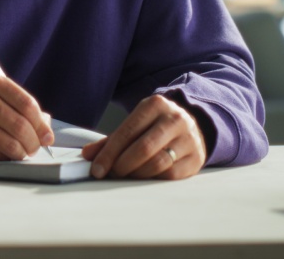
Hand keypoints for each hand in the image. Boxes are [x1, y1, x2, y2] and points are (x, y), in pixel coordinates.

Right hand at [0, 73, 53, 160]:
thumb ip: (19, 108)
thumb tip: (46, 130)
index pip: (27, 103)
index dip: (41, 123)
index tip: (47, 135)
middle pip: (21, 124)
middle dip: (34, 141)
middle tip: (36, 147)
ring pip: (12, 142)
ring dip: (23, 152)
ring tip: (23, 152)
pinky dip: (8, 158)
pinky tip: (5, 154)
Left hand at [81, 94, 206, 180]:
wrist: (194, 126)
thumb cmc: (156, 127)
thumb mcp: (136, 124)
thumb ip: (111, 140)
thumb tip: (88, 155)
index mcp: (155, 105)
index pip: (127, 131)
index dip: (109, 153)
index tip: (97, 169)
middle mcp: (174, 119)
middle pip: (143, 148)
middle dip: (122, 165)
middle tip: (111, 174)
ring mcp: (188, 139)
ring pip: (158, 163)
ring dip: (137, 174)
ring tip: (126, 176)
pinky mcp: (196, 158)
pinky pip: (171, 174)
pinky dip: (153, 179)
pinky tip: (144, 178)